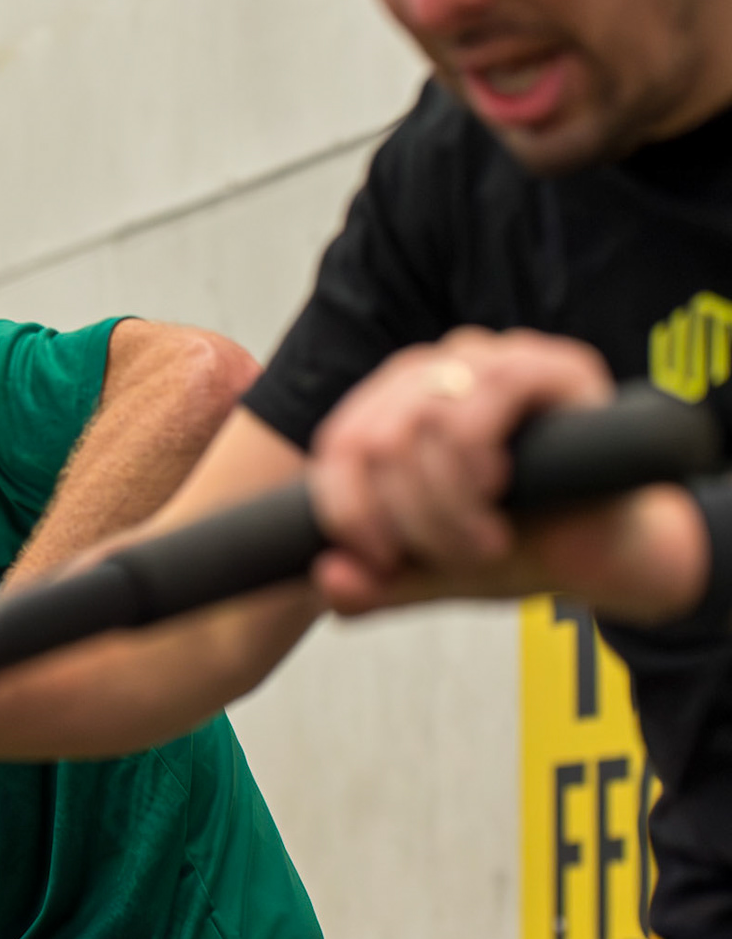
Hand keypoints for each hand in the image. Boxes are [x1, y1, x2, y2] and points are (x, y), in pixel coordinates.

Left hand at [308, 329, 705, 621]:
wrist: (608, 552)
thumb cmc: (519, 544)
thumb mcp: (432, 571)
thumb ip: (377, 579)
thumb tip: (329, 578)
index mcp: (393, 405)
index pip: (339, 444)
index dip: (346, 511)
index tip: (382, 561)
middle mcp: (435, 370)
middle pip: (375, 440)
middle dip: (407, 520)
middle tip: (451, 560)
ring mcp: (490, 359)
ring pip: (422, 425)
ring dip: (445, 505)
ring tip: (484, 542)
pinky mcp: (550, 365)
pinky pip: (484, 398)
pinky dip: (478, 462)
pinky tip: (499, 493)